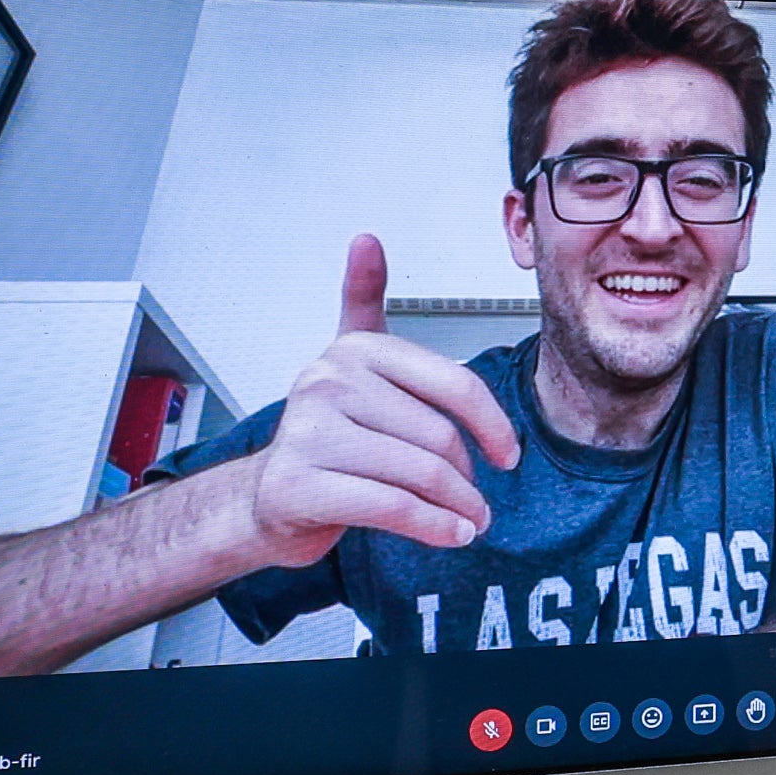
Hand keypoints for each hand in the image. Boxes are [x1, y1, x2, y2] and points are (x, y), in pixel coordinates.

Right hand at [233, 235, 519, 565]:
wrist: (268, 499)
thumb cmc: (327, 435)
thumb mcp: (349, 364)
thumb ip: (363, 302)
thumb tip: (366, 239)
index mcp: (354, 350)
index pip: (453, 385)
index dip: (493, 424)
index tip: (507, 455)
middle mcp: (327, 383)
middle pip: (439, 436)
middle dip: (468, 477)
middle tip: (476, 499)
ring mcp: (309, 434)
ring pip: (420, 474)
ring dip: (458, 508)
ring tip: (470, 521)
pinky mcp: (299, 485)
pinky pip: (392, 507)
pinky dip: (433, 527)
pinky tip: (450, 535)